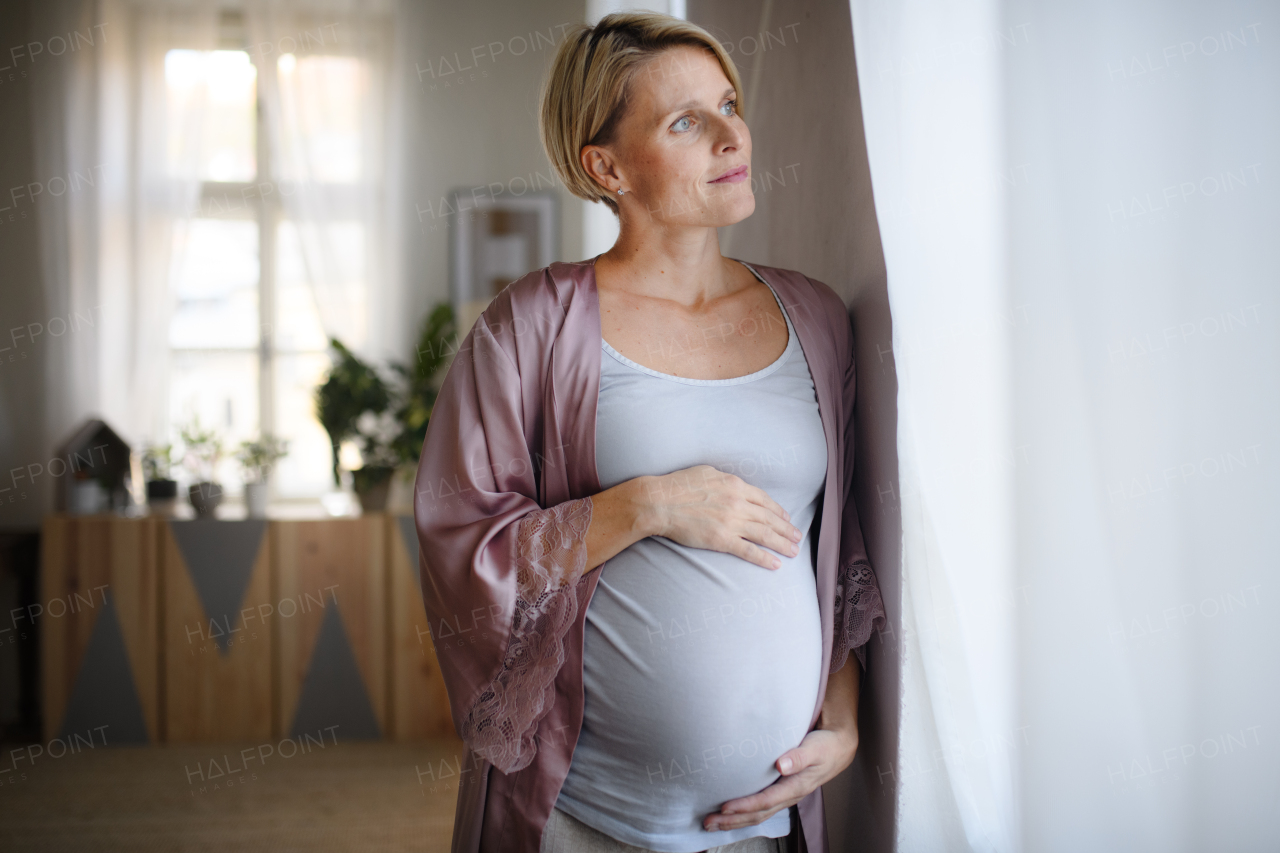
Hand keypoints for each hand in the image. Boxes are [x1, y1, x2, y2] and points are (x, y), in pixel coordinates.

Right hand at [639, 465, 801, 570]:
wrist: (659, 502)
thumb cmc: (677, 485)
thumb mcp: (706, 472)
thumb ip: (725, 479)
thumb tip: (733, 483)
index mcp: (735, 485)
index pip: (764, 499)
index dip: (778, 510)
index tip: (786, 518)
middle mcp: (738, 503)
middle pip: (769, 518)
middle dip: (786, 529)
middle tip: (797, 537)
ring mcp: (731, 522)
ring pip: (764, 534)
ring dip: (782, 544)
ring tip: (793, 551)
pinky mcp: (721, 540)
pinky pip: (749, 551)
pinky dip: (764, 558)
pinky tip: (776, 564)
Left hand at [702, 724, 858, 832]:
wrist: (838, 748)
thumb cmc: (825, 747)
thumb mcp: (815, 749)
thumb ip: (799, 756)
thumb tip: (782, 765)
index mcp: (796, 786)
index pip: (766, 801)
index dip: (745, 806)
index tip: (725, 807)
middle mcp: (789, 795)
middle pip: (758, 814)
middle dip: (732, 820)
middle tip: (709, 822)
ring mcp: (784, 796)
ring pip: (757, 814)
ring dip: (734, 821)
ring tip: (712, 823)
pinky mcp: (781, 791)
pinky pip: (760, 808)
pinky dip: (743, 814)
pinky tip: (730, 814)